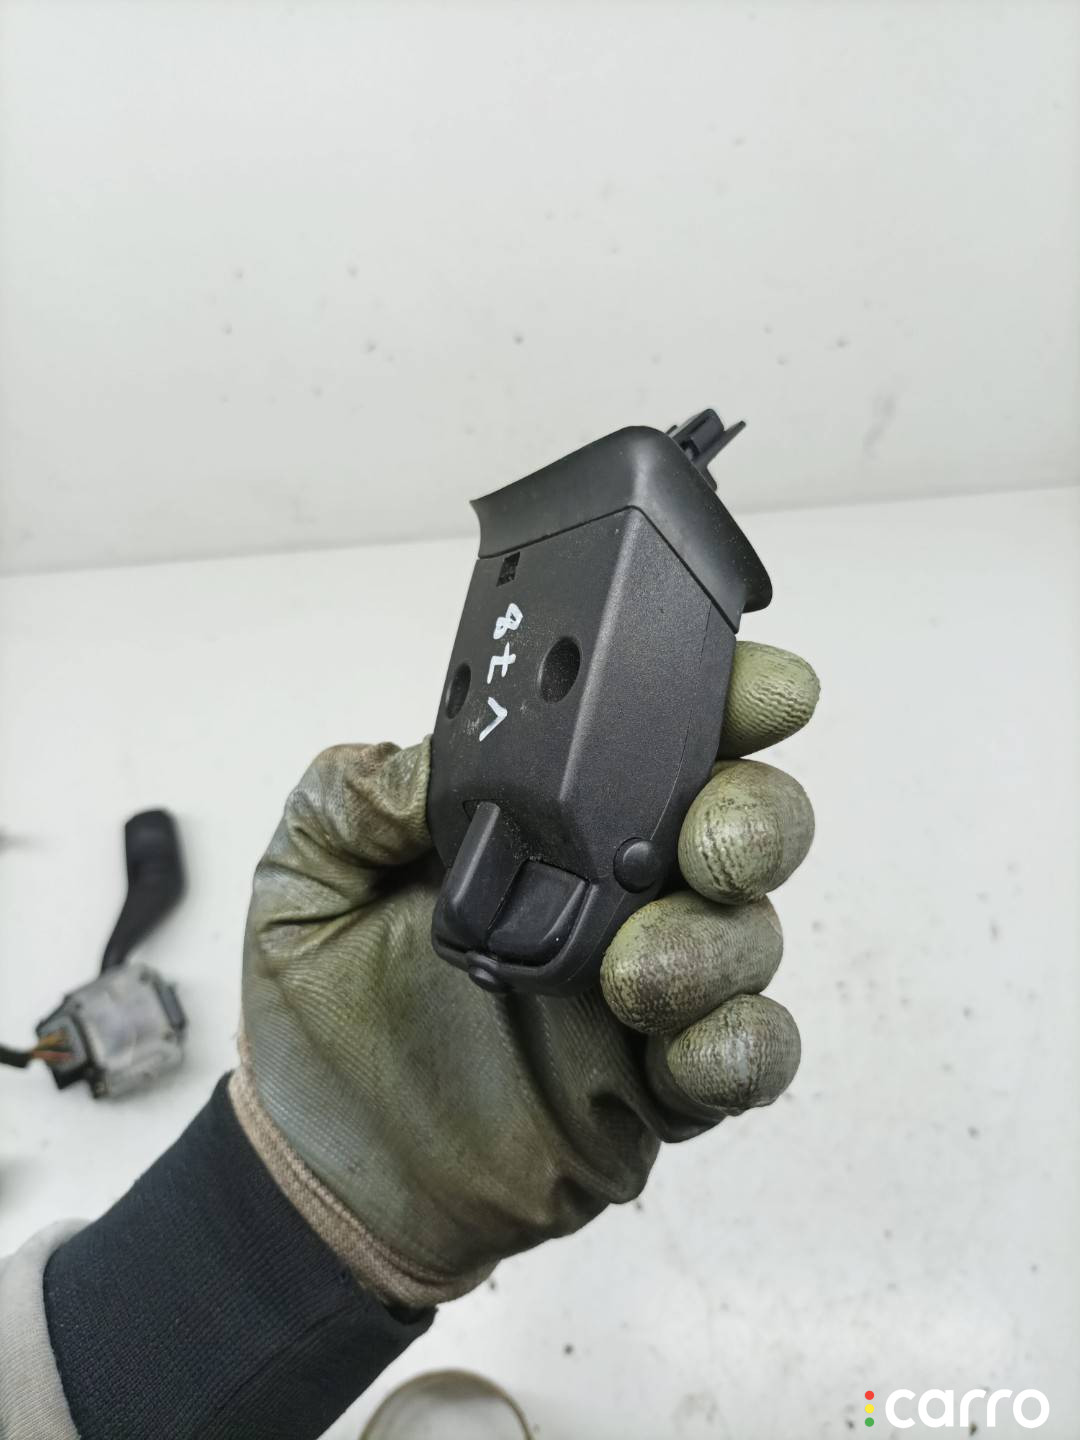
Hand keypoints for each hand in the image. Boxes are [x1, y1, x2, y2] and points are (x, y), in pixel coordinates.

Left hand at [231, 642, 818, 1307]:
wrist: (329, 1168)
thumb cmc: (321, 1009)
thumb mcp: (303, 880)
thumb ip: (354, 797)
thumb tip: (435, 758)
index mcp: (550, 816)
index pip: (656, 731)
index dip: (723, 696)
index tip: (754, 693)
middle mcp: (620, 886)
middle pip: (742, 817)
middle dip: (752, 815)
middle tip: (705, 847)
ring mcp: (652, 983)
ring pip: (752, 932)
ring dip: (719, 942)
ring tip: (632, 978)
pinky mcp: (665, 1082)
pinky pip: (751, 1051)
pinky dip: (742, 1044)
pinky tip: (685, 1054)